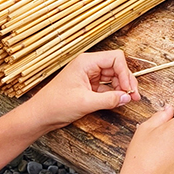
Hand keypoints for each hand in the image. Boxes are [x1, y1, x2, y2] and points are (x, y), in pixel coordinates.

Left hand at [23, 51, 140, 132]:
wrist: (40, 115)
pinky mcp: (88, 87)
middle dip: (127, 81)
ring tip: (128, 99)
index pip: (115, 59)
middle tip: (133, 96)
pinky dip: (114, 93)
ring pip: (113, 77)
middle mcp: (88, 66)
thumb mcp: (85, 102)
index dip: (125, 73)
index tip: (129, 89)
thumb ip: (109, 99)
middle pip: (116, 67)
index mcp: (86, 62)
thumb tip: (127, 97)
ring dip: (122, 88)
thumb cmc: (55, 104)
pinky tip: (119, 101)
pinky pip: (107, 87)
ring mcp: (89, 76)